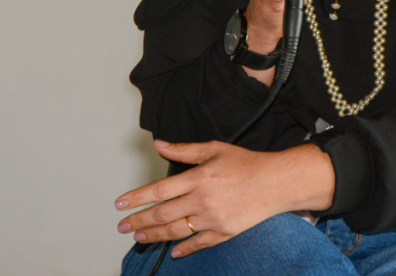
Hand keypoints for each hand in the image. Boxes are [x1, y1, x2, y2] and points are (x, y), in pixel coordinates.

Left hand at [115, 140, 333, 258]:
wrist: (276, 182)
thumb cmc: (246, 163)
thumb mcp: (213, 149)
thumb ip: (183, 150)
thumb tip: (159, 145)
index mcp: (198, 178)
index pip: (158, 191)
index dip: (136, 198)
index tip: (119, 204)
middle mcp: (202, 200)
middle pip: (162, 214)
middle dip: (139, 221)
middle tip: (122, 226)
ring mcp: (213, 219)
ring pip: (176, 231)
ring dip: (154, 236)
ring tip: (139, 237)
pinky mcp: (224, 232)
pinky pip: (199, 243)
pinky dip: (184, 249)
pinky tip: (173, 251)